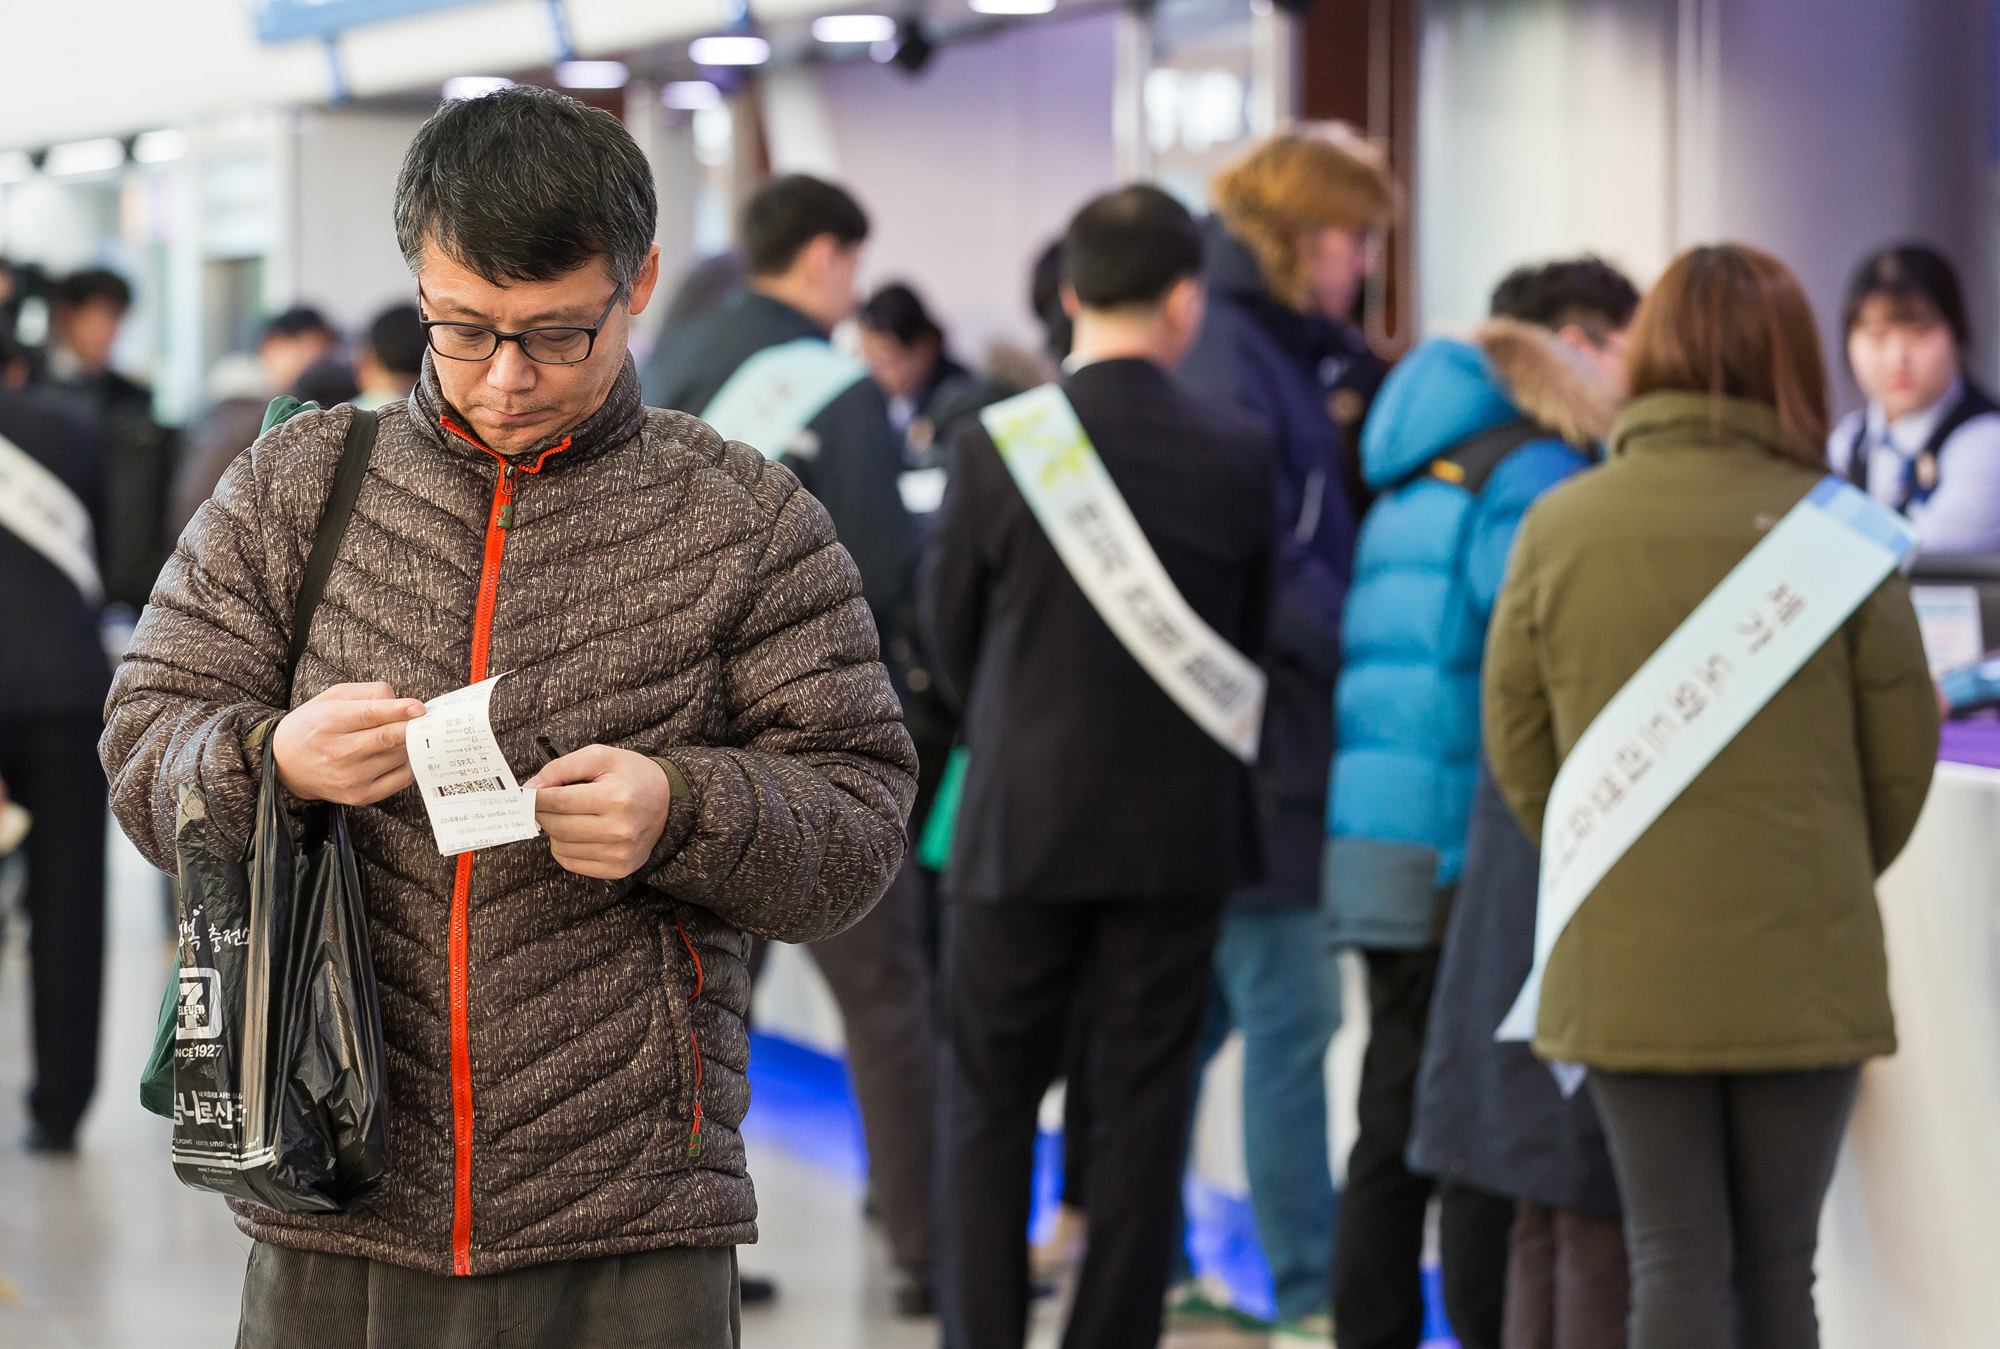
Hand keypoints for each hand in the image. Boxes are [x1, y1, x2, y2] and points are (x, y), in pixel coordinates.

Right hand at [272, 682, 426, 804]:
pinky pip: (400, 779)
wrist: (285, 763)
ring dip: (410, 744)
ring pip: (398, 757)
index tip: (419, 708)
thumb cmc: (314, 725)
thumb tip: (404, 704)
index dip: (397, 711)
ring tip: (405, 735)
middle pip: (386, 738)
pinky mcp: (359, 796)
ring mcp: (349, 778)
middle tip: (427, 721)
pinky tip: (402, 754)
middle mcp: (338, 752)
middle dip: (412, 728)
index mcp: (329, 722)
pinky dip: (409, 765)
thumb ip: (369, 694)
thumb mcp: (333, 698)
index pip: (369, 715)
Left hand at [526, 746, 671, 879]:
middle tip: (544, 802)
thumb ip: (562, 767)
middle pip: (556, 825)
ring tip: (569, 815)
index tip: (527, 793)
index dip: (535, 797)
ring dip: (554, 831)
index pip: (558, 801)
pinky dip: (565, 847)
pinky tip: (577, 833)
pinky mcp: (618, 869)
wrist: (668, 803)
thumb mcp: (601, 757)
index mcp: (616, 798)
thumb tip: (531, 788)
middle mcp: (620, 829)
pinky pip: (571, 863)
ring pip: (560, 846)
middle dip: (542, 813)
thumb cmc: (633, 777)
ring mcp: (619, 853)